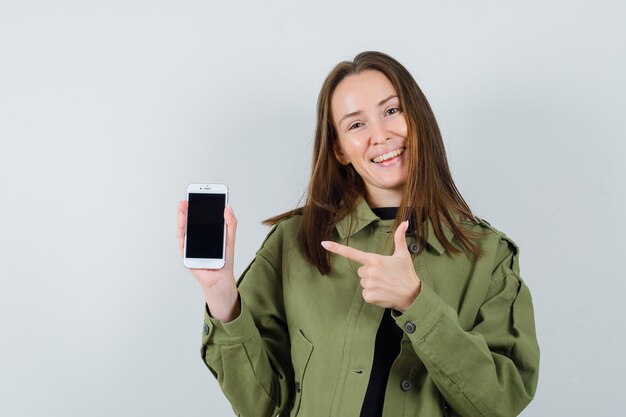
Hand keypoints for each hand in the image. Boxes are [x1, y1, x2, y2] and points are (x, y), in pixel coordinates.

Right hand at [177, 200, 239, 321]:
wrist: (221, 279)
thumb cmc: (224, 261)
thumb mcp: (230, 238)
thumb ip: (230, 223)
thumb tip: (228, 208)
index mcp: (208, 233)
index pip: (203, 217)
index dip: (201, 205)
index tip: (202, 194)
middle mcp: (198, 238)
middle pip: (192, 220)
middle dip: (190, 208)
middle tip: (190, 197)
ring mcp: (191, 245)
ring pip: (185, 227)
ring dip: (182, 216)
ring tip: (183, 205)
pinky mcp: (186, 253)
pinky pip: (182, 239)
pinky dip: (181, 228)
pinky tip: (183, 219)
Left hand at [321, 220, 420, 311]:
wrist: (413, 296)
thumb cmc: (407, 274)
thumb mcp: (403, 255)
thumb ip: (400, 238)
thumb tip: (405, 222)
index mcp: (375, 259)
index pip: (352, 253)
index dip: (337, 248)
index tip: (324, 243)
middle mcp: (370, 271)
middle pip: (361, 271)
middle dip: (370, 274)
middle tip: (385, 276)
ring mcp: (369, 284)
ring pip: (363, 283)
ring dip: (372, 285)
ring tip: (386, 285)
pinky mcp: (369, 296)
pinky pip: (365, 294)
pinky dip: (373, 296)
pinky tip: (384, 294)